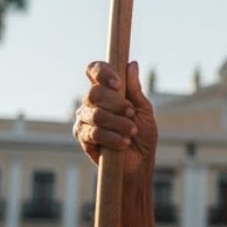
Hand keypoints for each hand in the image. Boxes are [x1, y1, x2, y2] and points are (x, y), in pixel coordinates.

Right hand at [73, 61, 157, 178]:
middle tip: (131, 114)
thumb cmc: (142, 134)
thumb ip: (135, 89)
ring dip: (118, 123)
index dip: (103, 72)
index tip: (118, 84)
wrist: (139, 161)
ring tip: (131, 132)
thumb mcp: (143, 109)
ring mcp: (84, 119)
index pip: (94, 70)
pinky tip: (123, 142)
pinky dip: (112, 137)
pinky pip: (94, 133)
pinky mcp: (82, 137)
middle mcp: (91, 102)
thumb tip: (132, 64)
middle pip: (94, 92)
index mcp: (106, 90)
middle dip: (117, 104)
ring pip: (95, 114)